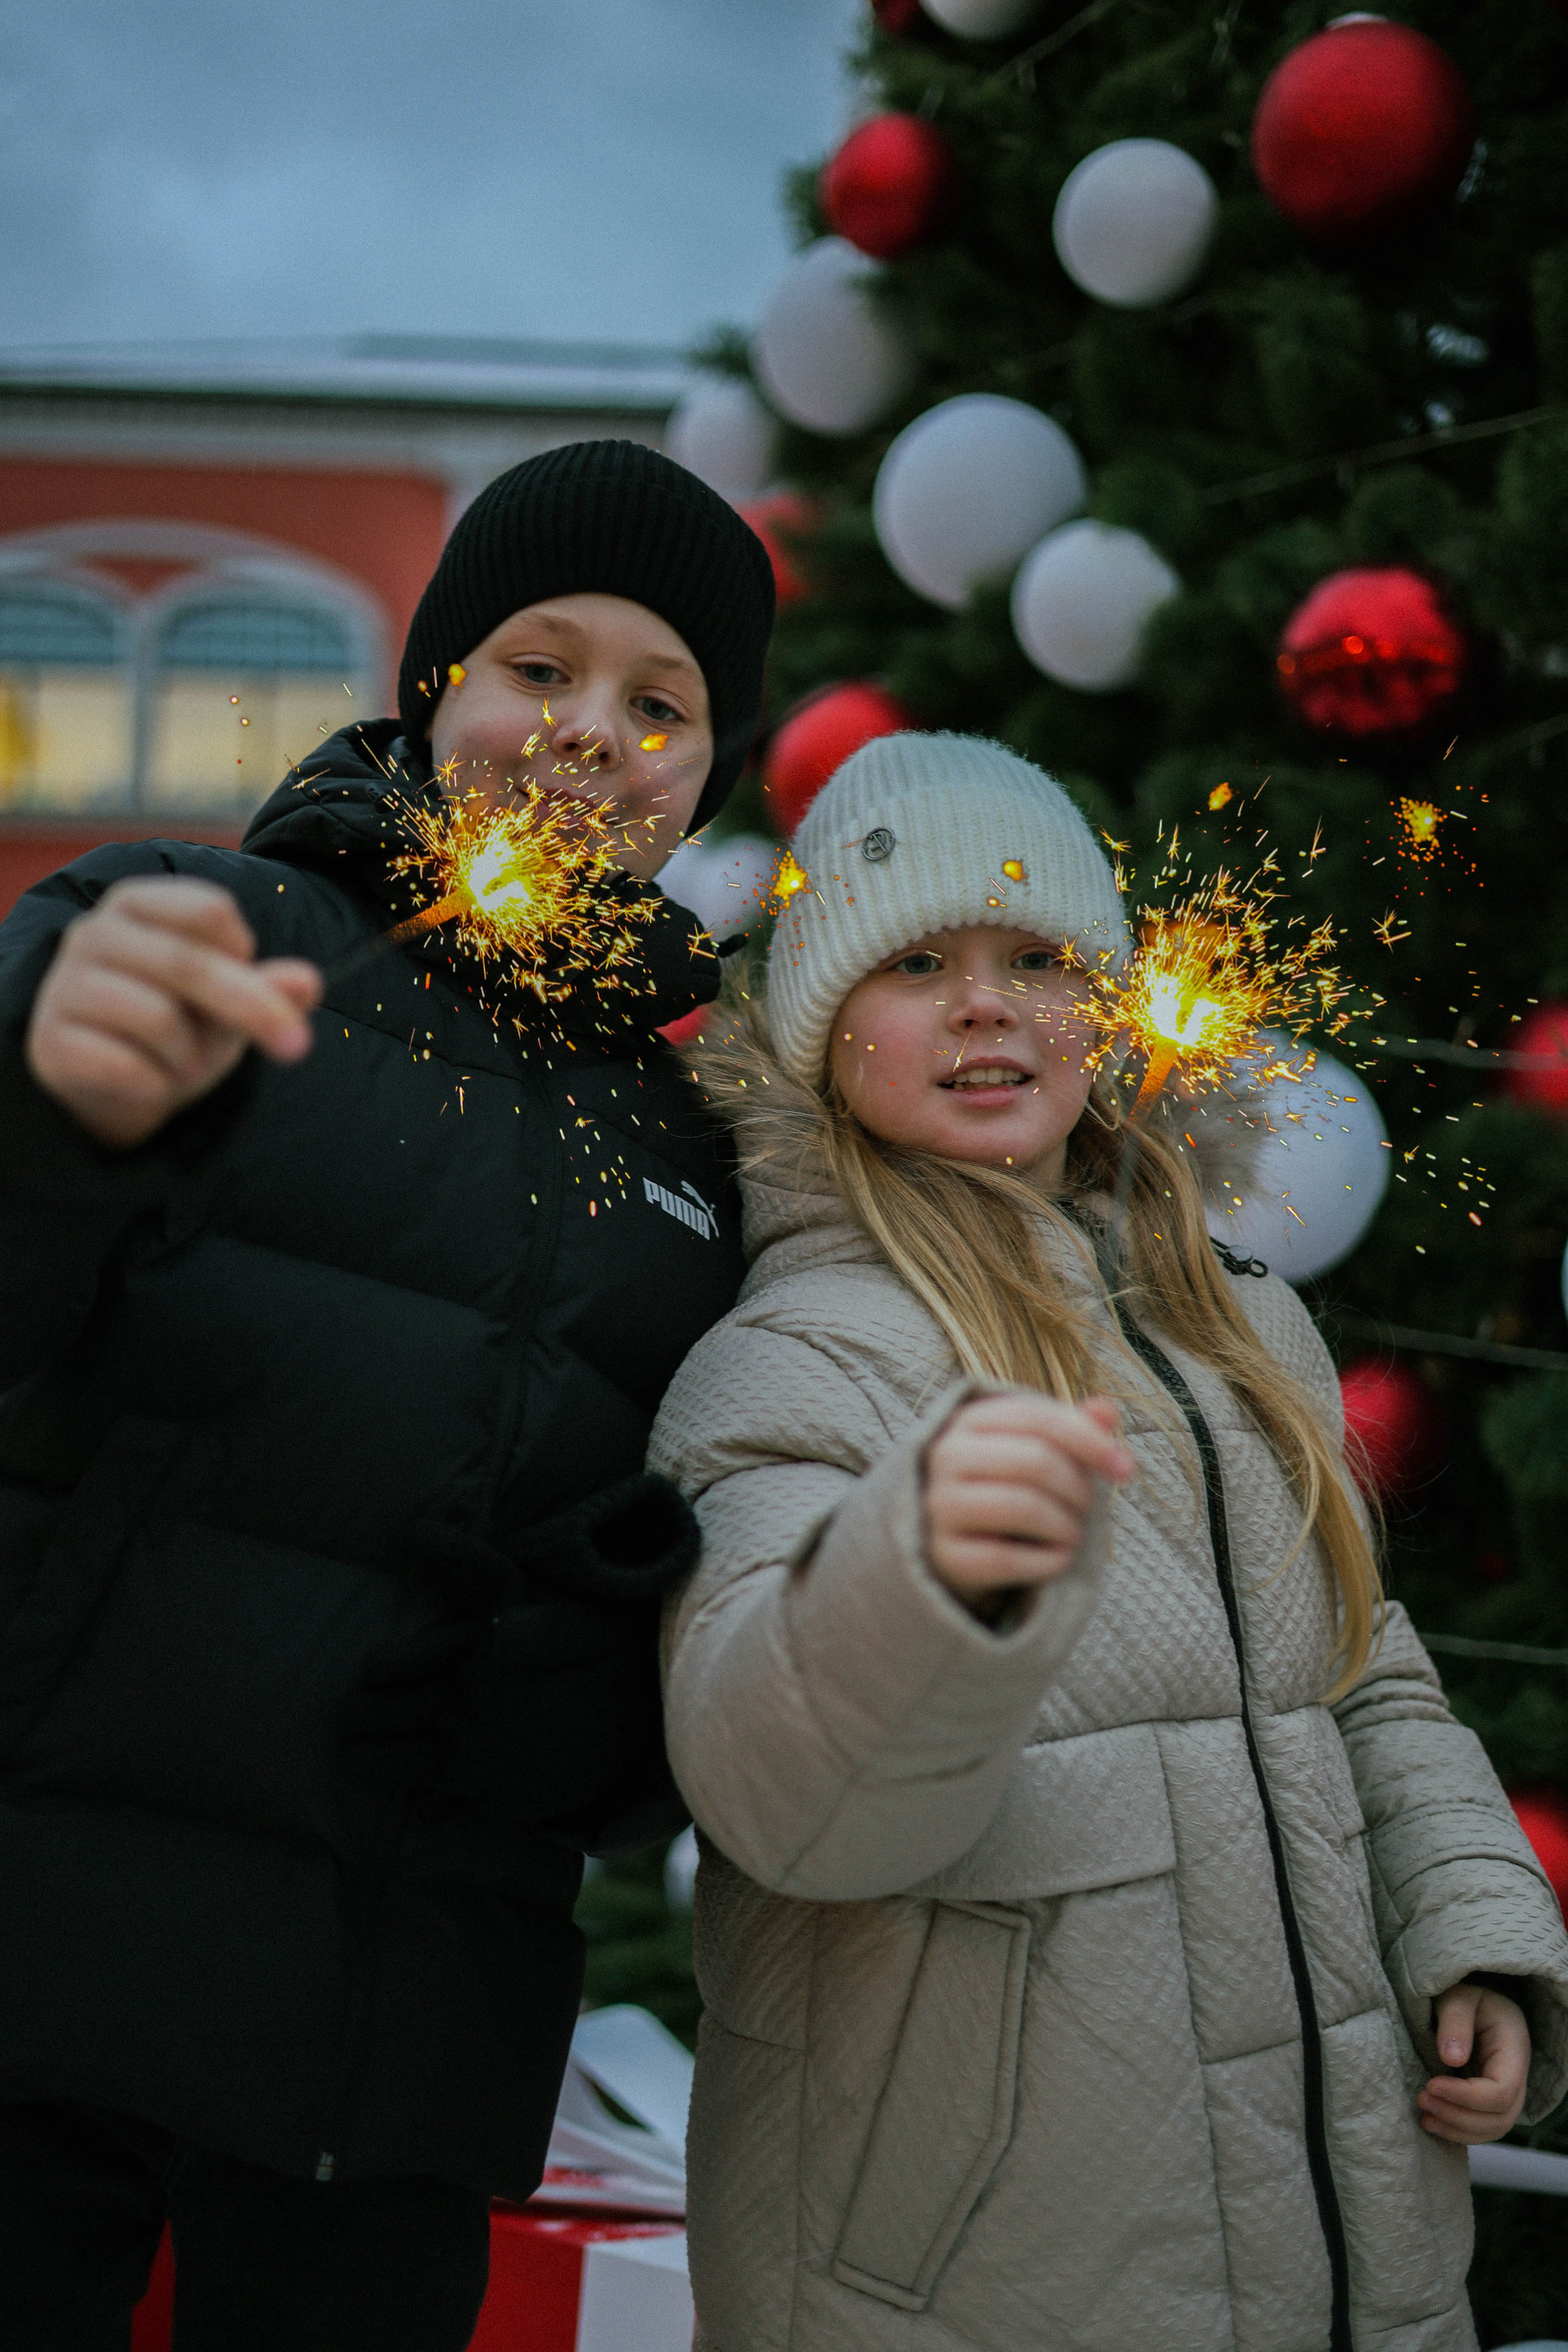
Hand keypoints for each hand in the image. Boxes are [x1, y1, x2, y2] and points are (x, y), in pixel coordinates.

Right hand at [25, 876, 321, 1147]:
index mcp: (138, 904)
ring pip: (159, 1019)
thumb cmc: (175, 1026)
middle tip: (296, 1047)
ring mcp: (65, 986)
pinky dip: (157, 1085)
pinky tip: (150, 1081)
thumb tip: (309, 983)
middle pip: (190, 963)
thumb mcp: (229, 1005)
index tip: (249, 975)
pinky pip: (127, 1067)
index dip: (245, 952)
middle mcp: (94, 933)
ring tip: (186, 1063)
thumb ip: (268, 990)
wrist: (109, 1083)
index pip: (209, 909)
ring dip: (192, 1056)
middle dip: (253, 1010)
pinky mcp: (52, 1042)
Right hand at [923, 1391, 1134, 1613]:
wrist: (958, 1541)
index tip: (1124, 1469)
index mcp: (970, 1419)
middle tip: (1088, 1508)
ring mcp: (940, 1505)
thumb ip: (1074, 1427)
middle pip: (1035, 1461)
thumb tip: (1107, 1410)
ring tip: (1075, 1533)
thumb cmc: (1009, 1486)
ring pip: (1022, 1507)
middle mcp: (947, 1456)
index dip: (1089, 1440)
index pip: (1037, 1416)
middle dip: (1078, 1488)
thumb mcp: (1039, 1449)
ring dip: (1067, 1525)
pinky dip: (1048, 1560)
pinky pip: (1007, 1558)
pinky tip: (1059, 1558)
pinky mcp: (945, 1554)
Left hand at [1417, 1982, 1530, 2143]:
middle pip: (1499, 2117)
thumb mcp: (1459, 1996)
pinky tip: (1430, 2122)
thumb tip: (1451, 2059)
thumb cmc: (1466, 1994)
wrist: (1473, 2002)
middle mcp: (1515, 2077)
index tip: (1431, 2084)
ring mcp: (1505, 2092)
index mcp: (1514, 2050)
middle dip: (1458, 2116)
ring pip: (1492, 2129)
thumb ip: (1455, 2021)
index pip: (1501, 2092)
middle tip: (1421, 2098)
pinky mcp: (1488, 2101)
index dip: (1466, 2097)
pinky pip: (1481, 2127)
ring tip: (1423, 2116)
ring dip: (1456, 2129)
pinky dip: (1457, 2132)